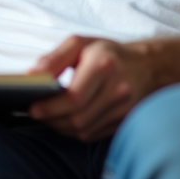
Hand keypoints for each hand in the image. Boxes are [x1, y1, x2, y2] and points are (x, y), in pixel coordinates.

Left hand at [27, 36, 154, 141]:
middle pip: (78, 117)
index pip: (75, 97)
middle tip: (36, 111)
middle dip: (52, 118)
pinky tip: (67, 119)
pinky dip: (75, 130)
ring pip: (84, 129)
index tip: (33, 107)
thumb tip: (31, 74)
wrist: (148, 66)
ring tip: (49, 114)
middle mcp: (117, 90)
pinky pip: (92, 134)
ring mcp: (123, 109)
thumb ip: (54, 58)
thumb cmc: (108, 53)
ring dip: (61, 125)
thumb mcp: (80, 44)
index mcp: (104, 65)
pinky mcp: (124, 122)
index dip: (51, 106)